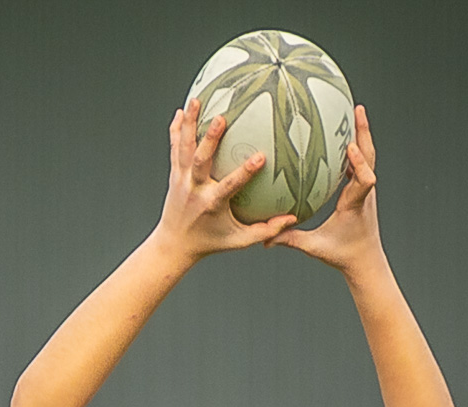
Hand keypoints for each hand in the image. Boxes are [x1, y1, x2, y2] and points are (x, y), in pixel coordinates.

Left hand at [153, 99, 295, 263]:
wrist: (174, 244)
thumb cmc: (210, 242)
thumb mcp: (239, 240)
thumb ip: (266, 229)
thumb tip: (293, 218)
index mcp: (212, 204)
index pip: (231, 186)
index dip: (245, 172)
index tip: (261, 157)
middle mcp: (195, 189)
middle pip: (201, 161)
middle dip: (210, 140)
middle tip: (221, 117)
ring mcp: (182, 180)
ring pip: (184, 148)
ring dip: (189, 124)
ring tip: (196, 100)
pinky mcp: (174, 175)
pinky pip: (174, 148)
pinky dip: (176, 129)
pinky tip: (181, 111)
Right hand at [273, 105, 380, 272]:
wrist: (366, 261)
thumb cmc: (343, 255)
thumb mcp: (315, 248)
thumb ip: (291, 240)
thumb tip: (266, 238)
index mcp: (355, 203)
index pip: (365, 180)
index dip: (360, 162)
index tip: (350, 147)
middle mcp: (364, 193)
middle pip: (370, 157)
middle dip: (364, 133)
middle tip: (358, 109)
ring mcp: (366, 190)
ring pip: (368, 157)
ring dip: (362, 134)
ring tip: (354, 112)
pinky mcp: (364, 191)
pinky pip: (361, 163)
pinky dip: (355, 148)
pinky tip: (344, 136)